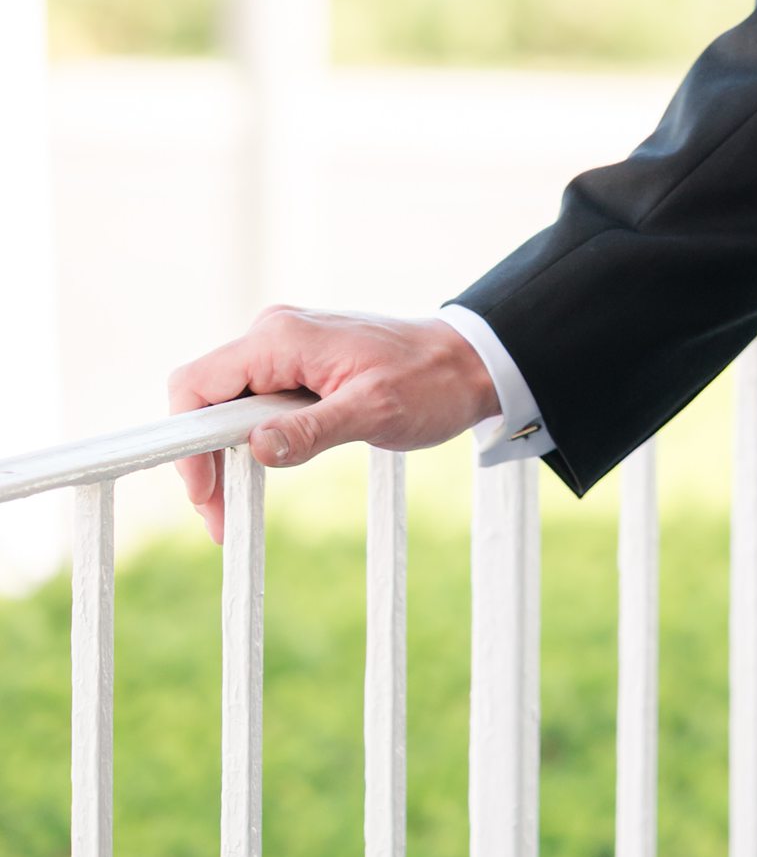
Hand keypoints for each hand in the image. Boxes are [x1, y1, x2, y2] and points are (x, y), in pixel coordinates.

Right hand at [169, 310, 500, 543]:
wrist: (470, 362)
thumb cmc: (430, 383)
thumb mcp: (376, 412)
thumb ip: (314, 430)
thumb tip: (256, 449)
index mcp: (283, 338)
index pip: (196, 384)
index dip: (186, 441)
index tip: (204, 494)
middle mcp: (275, 335)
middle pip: (204, 399)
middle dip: (202, 461)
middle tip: (220, 521)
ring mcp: (285, 349)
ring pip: (224, 405)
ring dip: (222, 458)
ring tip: (233, 513)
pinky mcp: (298, 366)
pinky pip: (251, 404)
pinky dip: (245, 444)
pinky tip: (257, 477)